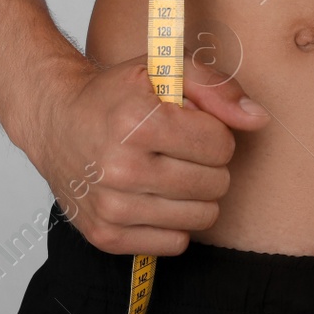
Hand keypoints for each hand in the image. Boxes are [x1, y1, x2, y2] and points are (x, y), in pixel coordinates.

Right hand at [28, 52, 269, 255]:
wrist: (55, 120)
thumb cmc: (115, 94)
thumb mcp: (165, 70)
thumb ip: (217, 87)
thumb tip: (258, 119)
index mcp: (138, 123)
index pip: (221, 145)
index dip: (214, 132)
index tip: (190, 125)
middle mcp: (121, 169)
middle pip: (216, 183)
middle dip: (208, 164)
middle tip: (179, 150)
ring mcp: (111, 208)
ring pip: (202, 217)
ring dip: (196, 195)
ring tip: (170, 172)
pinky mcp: (105, 237)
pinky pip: (176, 243)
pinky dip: (174, 222)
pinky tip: (154, 197)